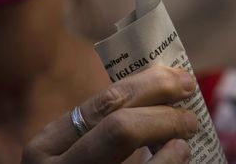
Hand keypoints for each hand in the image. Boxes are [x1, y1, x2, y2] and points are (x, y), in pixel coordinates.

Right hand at [21, 66, 197, 162]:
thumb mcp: (76, 152)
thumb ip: (101, 128)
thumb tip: (162, 86)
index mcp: (45, 148)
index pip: (104, 103)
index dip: (149, 85)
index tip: (180, 79)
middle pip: (121, 128)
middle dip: (165, 111)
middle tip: (191, 107)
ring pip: (137, 159)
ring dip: (170, 136)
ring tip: (187, 132)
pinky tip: (180, 155)